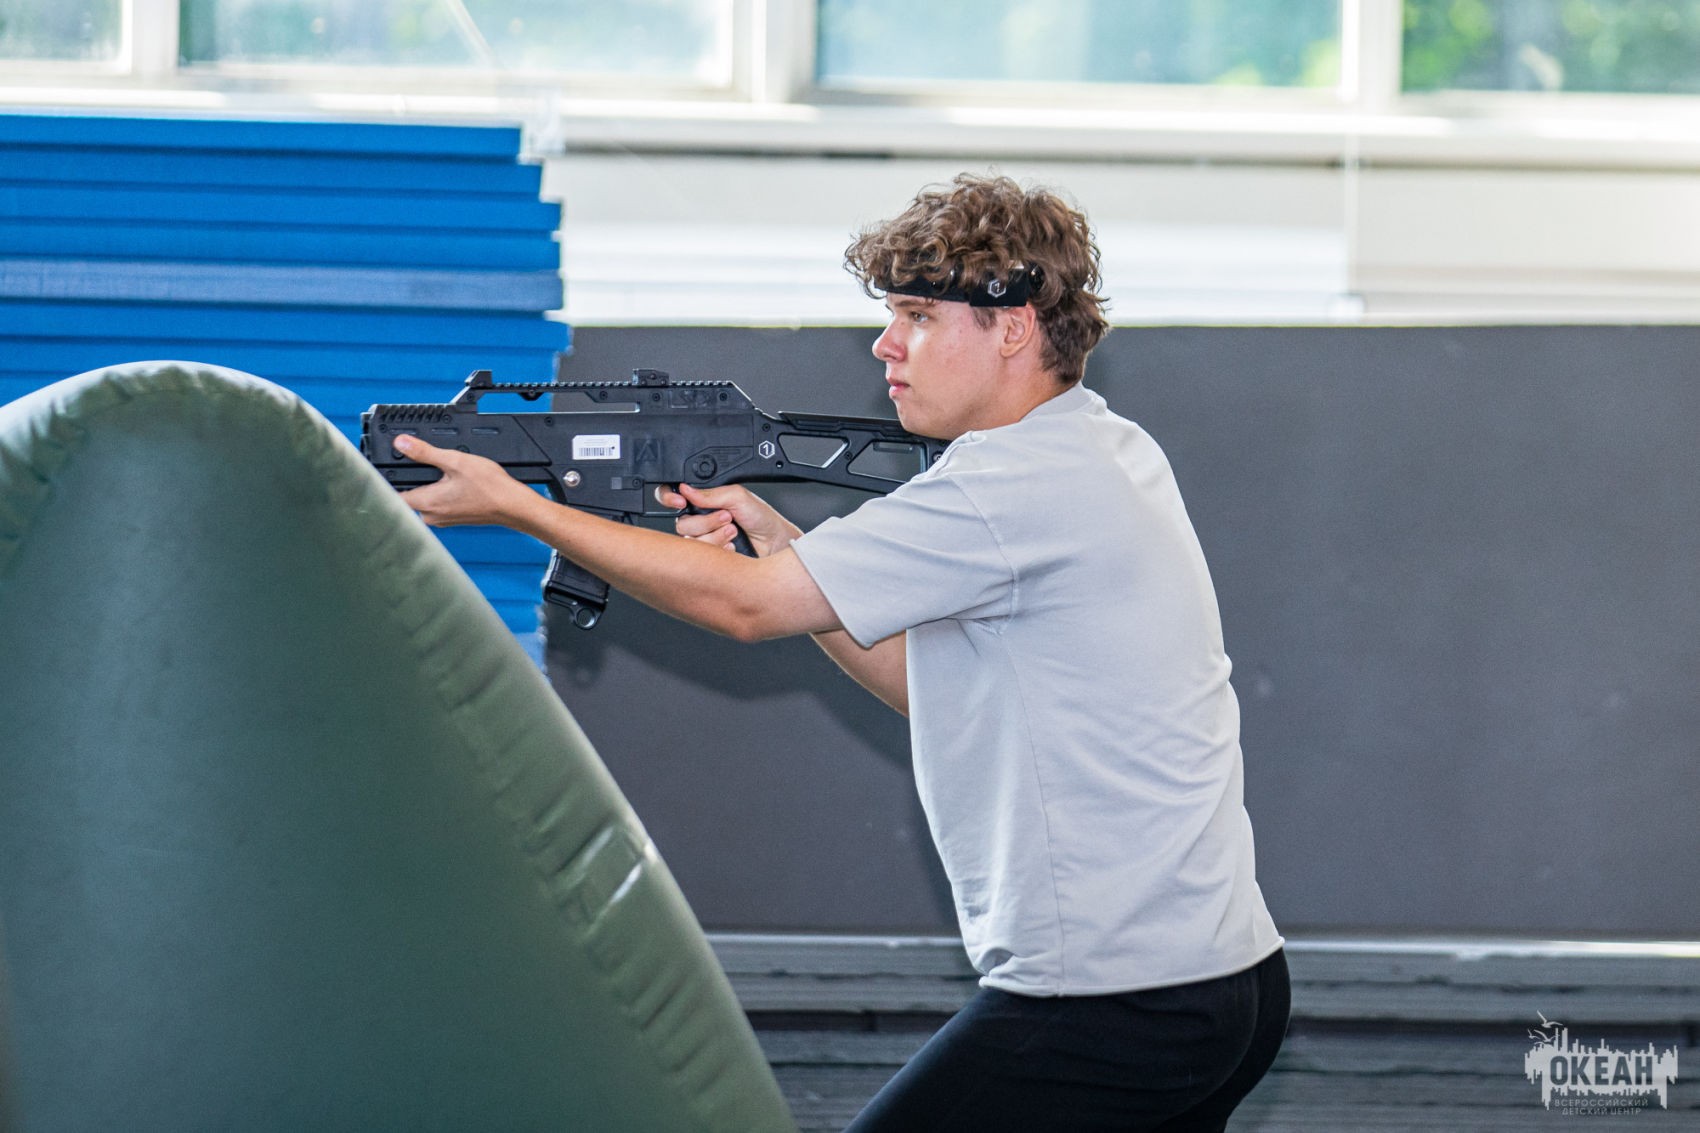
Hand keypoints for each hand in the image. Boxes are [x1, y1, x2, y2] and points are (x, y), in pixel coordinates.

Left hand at [391, 434, 540, 527]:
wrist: (512, 505)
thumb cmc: (489, 487)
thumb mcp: (455, 461)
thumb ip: (425, 452)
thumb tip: (401, 443)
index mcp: (426, 503)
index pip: (392, 495)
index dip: (388, 480)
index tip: (389, 468)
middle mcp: (431, 516)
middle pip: (407, 496)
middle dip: (413, 479)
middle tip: (424, 465)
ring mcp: (442, 519)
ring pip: (423, 500)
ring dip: (428, 486)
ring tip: (445, 473)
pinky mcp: (453, 518)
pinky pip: (437, 505)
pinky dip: (441, 493)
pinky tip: (455, 484)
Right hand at [654, 483, 801, 557]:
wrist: (775, 542)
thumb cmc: (761, 518)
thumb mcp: (738, 497)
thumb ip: (710, 494)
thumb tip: (686, 488)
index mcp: (703, 502)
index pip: (673, 498)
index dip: (669, 499)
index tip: (680, 502)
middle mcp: (700, 521)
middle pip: (682, 523)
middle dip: (706, 521)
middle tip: (727, 517)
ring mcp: (704, 540)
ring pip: (690, 542)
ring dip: (715, 536)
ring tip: (733, 531)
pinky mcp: (709, 559)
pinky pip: (701, 557)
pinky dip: (719, 549)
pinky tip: (732, 546)